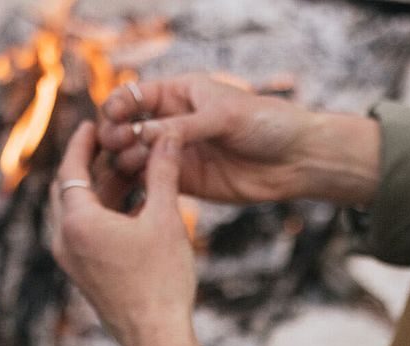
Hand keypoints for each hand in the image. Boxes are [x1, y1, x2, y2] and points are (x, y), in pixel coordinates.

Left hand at [52, 122, 205, 345]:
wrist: (156, 337)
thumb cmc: (162, 281)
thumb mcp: (166, 220)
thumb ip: (163, 175)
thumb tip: (168, 138)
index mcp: (78, 221)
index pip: (71, 168)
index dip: (83, 143)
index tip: (94, 125)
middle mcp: (66, 240)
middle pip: (70, 190)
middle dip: (91, 167)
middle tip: (111, 148)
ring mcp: (73, 262)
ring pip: (79, 215)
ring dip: (101, 194)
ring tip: (128, 179)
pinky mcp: (86, 278)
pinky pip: (87, 237)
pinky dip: (104, 219)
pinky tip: (132, 216)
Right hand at [97, 74, 380, 206]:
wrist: (296, 159)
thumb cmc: (264, 125)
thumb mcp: (222, 118)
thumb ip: (182, 127)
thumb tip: (140, 133)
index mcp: (179, 93)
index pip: (136, 96)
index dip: (120, 105)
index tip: (113, 116)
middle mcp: (173, 123)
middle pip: (130, 128)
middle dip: (117, 135)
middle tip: (113, 146)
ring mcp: (179, 154)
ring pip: (139, 156)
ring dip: (125, 161)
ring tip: (122, 168)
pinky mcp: (189, 182)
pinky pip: (157, 182)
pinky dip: (143, 185)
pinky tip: (135, 189)